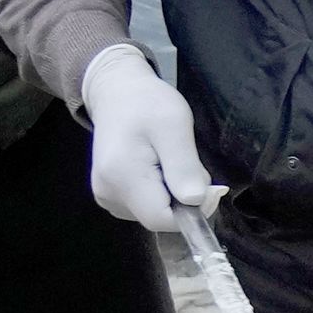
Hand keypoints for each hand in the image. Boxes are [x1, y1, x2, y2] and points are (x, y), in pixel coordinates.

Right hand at [75, 42, 212, 229]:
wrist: (116, 92)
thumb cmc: (147, 103)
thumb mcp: (174, 125)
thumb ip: (184, 167)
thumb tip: (196, 202)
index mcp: (121, 177)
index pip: (162, 220)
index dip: (192, 211)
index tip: (207, 186)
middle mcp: (107, 193)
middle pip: (159, 217)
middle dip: (183, 199)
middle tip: (185, 162)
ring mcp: (105, 196)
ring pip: (153, 212)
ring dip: (173, 194)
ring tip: (169, 160)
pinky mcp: (109, 194)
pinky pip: (144, 205)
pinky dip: (160, 192)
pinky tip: (158, 167)